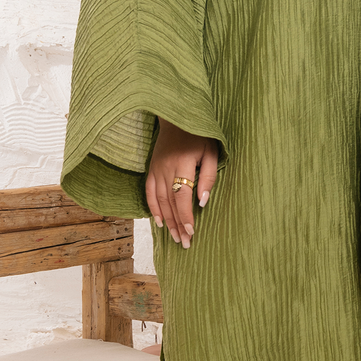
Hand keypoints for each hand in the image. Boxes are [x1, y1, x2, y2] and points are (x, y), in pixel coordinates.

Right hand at [146, 120, 219, 247]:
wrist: (177, 117)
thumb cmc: (199, 135)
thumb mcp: (211, 151)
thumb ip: (208, 176)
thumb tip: (203, 202)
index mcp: (183, 163)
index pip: (182, 195)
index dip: (186, 215)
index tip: (191, 231)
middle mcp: (166, 168)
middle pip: (171, 202)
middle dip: (178, 224)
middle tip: (185, 243)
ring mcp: (156, 169)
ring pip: (160, 201)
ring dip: (168, 221)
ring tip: (175, 237)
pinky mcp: (151, 169)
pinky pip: (149, 193)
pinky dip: (153, 208)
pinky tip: (160, 223)